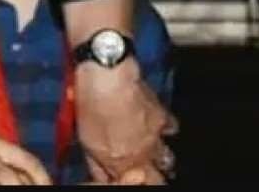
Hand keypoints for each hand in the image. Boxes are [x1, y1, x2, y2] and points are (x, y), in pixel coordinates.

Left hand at [75, 58, 177, 183]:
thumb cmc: (93, 108)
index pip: (137, 183)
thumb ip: (97, 164)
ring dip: (160, 158)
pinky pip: (171, 129)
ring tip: (153, 155)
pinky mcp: (162, 115)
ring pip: (167, 158)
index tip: (122, 176)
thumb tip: (103, 177)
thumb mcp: (87, 141)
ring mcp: (156, 135)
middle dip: (152, 177)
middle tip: (143, 172)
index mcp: (125, 162)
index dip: (128, 181)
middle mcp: (145, 153)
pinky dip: (166, 130)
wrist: (109, 77)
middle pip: (157, 177)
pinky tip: (158, 126)